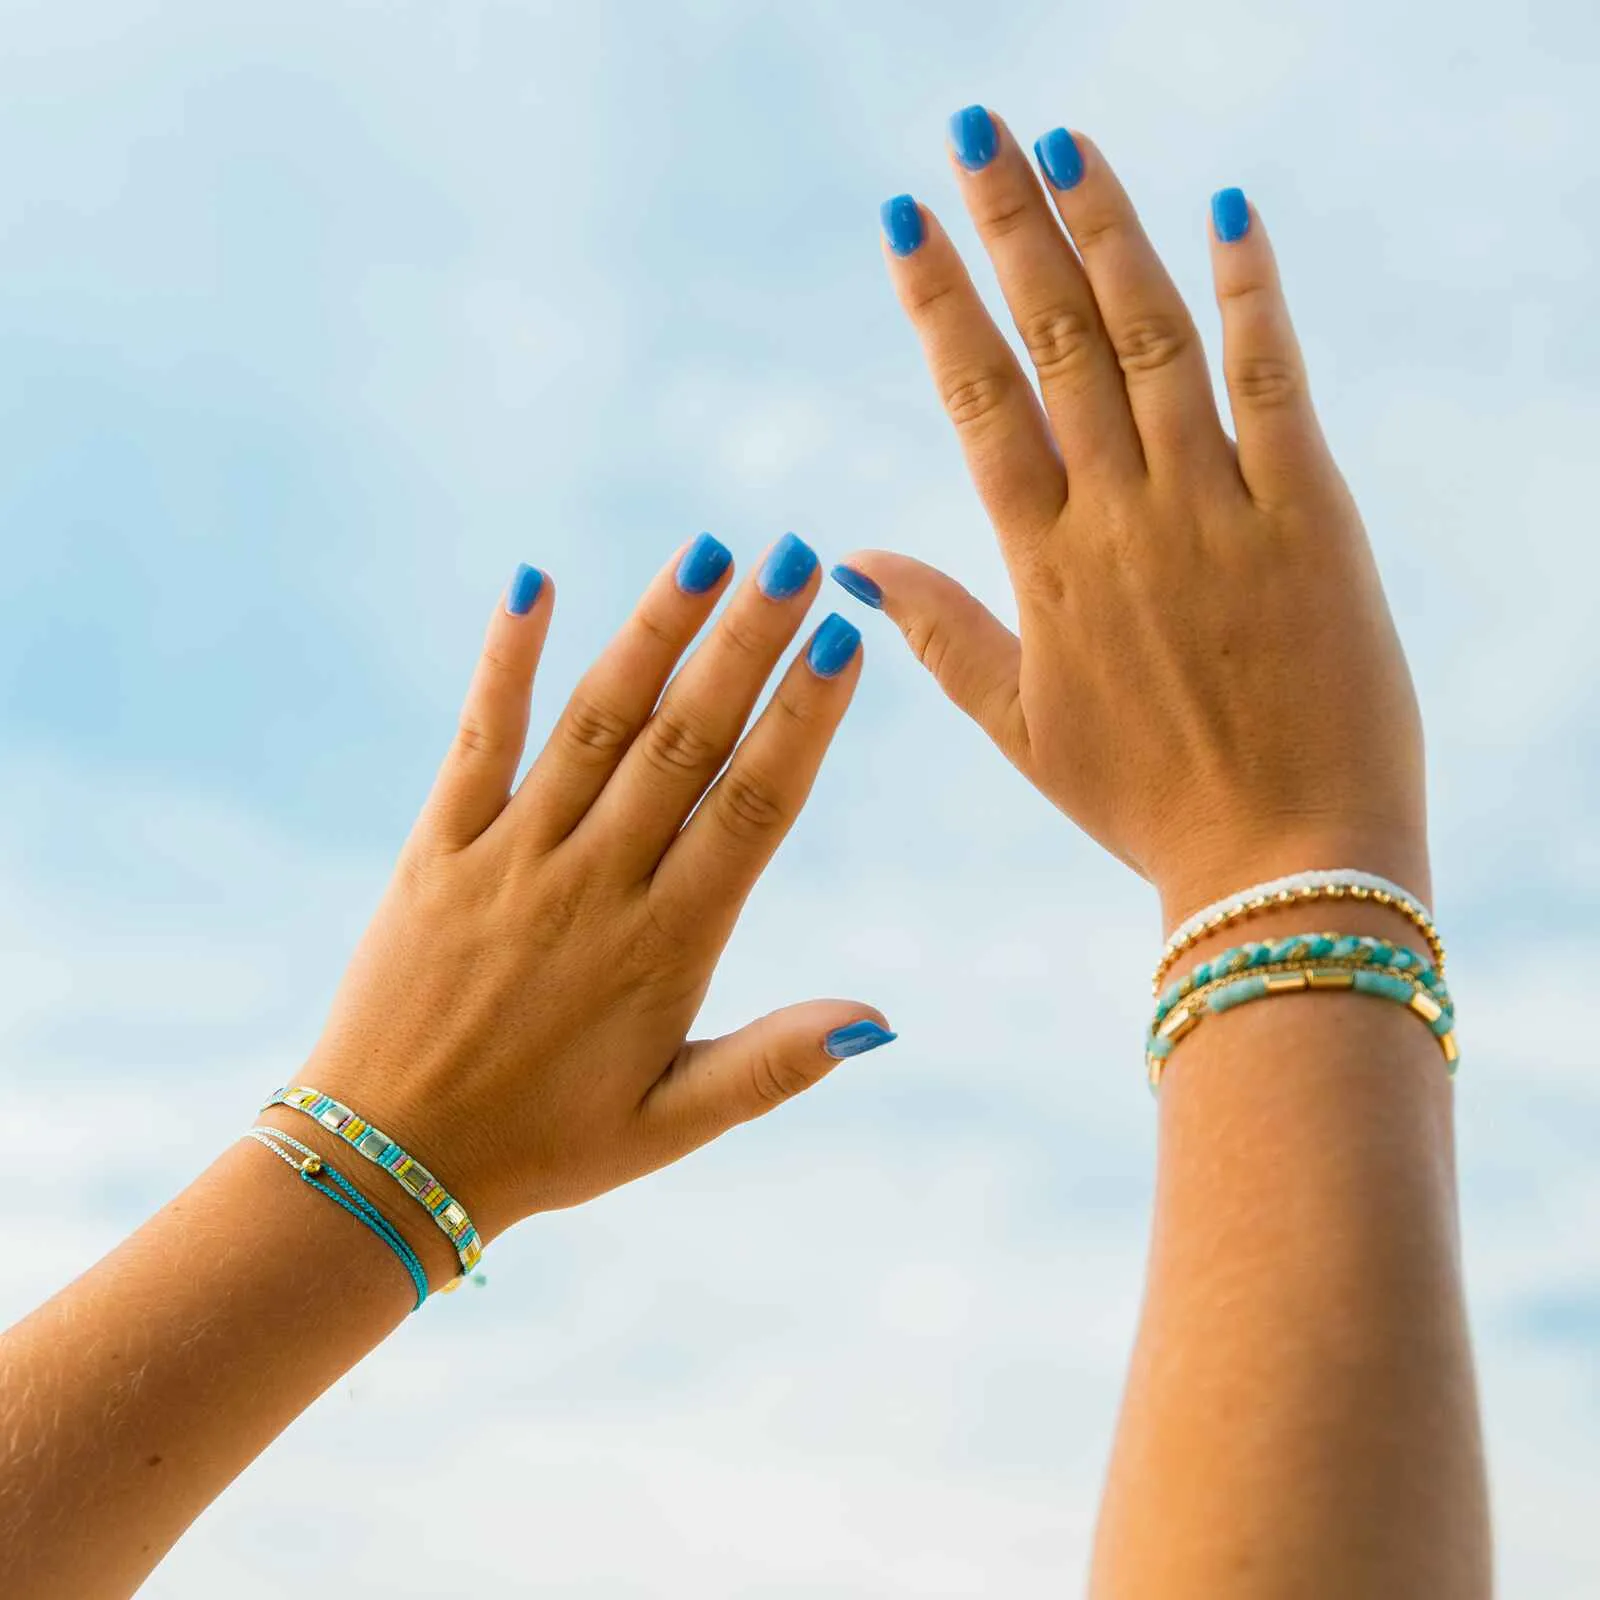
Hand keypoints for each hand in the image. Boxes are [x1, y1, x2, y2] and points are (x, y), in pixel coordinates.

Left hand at [302, 535, 889, 1249]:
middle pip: (684, 742)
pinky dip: (507, 660)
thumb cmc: (547, 1145)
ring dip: (653, 632)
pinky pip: (477, 738)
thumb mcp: (674, 1123)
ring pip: (595, 723)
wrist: (388, 1161)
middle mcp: (592, 884)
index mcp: (664, 947)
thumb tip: (880, 1021)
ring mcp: (511, 856)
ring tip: (707, 553)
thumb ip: (775, 1066)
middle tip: (796, 557)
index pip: (751, 810)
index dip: (801, 721)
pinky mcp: (438, 847)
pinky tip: (534, 583)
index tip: (842, 640)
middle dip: (745, 644)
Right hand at [842, 114, 1426, 923]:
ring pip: (1152, 340)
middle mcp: (1121, 518)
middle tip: (973, 130)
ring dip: (1110, 233)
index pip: (976, 403)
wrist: (1280, 858)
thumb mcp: (1016, 726)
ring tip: (1068, 145)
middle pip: (1054, 342)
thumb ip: (935, 629)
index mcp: (1043, 567)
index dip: (938, 303)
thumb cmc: (1140, 799)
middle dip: (1009, 225)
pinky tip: (1229, 214)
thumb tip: (844, 558)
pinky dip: (1254, 296)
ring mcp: (1217, 508)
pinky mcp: (1310, 514)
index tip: (904, 219)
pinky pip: (1276, 384)